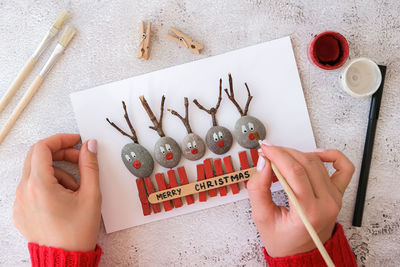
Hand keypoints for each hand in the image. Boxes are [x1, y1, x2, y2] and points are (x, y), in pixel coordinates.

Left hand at [12, 134, 101, 251]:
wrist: (66, 259)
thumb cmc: (77, 232)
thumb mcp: (91, 195)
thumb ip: (90, 166)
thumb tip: (89, 146)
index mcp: (39, 186)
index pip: (42, 148)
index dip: (60, 139)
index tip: (75, 141)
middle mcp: (24, 192)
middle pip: (37, 157)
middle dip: (60, 153)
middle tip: (79, 158)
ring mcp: (20, 202)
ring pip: (36, 173)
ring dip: (56, 172)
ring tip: (75, 189)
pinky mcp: (20, 211)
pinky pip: (31, 188)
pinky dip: (48, 185)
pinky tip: (63, 198)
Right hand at [247, 144, 353, 256]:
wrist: (299, 252)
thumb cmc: (283, 239)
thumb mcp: (261, 217)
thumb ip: (258, 189)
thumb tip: (263, 163)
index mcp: (308, 212)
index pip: (294, 172)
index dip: (277, 156)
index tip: (265, 150)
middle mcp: (326, 204)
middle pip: (305, 164)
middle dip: (283, 153)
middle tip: (269, 152)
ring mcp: (334, 198)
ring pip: (317, 162)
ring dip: (297, 153)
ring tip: (282, 157)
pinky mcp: (337, 193)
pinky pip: (344, 168)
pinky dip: (331, 155)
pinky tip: (315, 154)